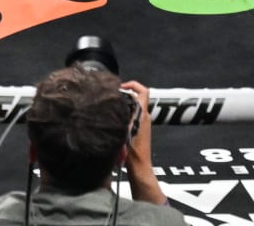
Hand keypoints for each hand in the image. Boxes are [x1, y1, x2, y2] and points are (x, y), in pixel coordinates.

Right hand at [120, 81, 165, 203]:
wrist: (139, 169)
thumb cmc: (133, 156)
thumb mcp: (124, 133)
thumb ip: (122, 117)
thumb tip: (117, 102)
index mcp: (142, 116)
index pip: (143, 91)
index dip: (132, 84)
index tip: (120, 86)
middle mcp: (144, 118)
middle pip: (136, 97)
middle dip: (124, 93)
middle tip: (111, 96)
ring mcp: (142, 124)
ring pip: (133, 106)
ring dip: (122, 104)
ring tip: (109, 106)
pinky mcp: (138, 130)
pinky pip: (131, 115)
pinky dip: (122, 113)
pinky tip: (112, 119)